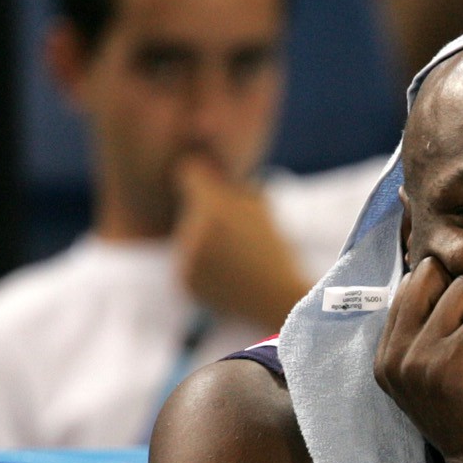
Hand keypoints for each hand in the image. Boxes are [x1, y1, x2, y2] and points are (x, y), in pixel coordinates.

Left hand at [172, 155, 310, 327]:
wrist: (280, 301)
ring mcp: (185, 257)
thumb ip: (231, 185)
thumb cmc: (276, 252)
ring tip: (234, 257)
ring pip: (184, 234)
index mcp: (215, 208)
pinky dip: (199, 265)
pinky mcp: (182, 280)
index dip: (200, 177)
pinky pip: (183, 261)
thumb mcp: (261, 208)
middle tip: (237, 235)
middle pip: (186, 206)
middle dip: (205, 214)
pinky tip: (225, 273)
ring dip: (200, 239)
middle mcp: (194, 230)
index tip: (209, 184)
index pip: (188, 172)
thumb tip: (203, 161)